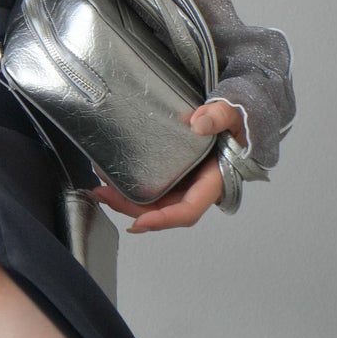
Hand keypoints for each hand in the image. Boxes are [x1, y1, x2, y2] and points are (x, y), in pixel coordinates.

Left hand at [86, 99, 247, 233]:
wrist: (234, 117)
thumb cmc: (236, 122)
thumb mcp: (232, 115)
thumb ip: (219, 116)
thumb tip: (199, 123)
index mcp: (212, 181)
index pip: (188, 210)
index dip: (163, 219)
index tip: (139, 223)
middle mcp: (195, 187)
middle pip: (163, 210)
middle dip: (132, 209)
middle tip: (104, 195)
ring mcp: (183, 181)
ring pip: (154, 201)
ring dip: (127, 200)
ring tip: (100, 188)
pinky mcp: (173, 172)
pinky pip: (151, 186)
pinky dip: (131, 186)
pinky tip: (111, 177)